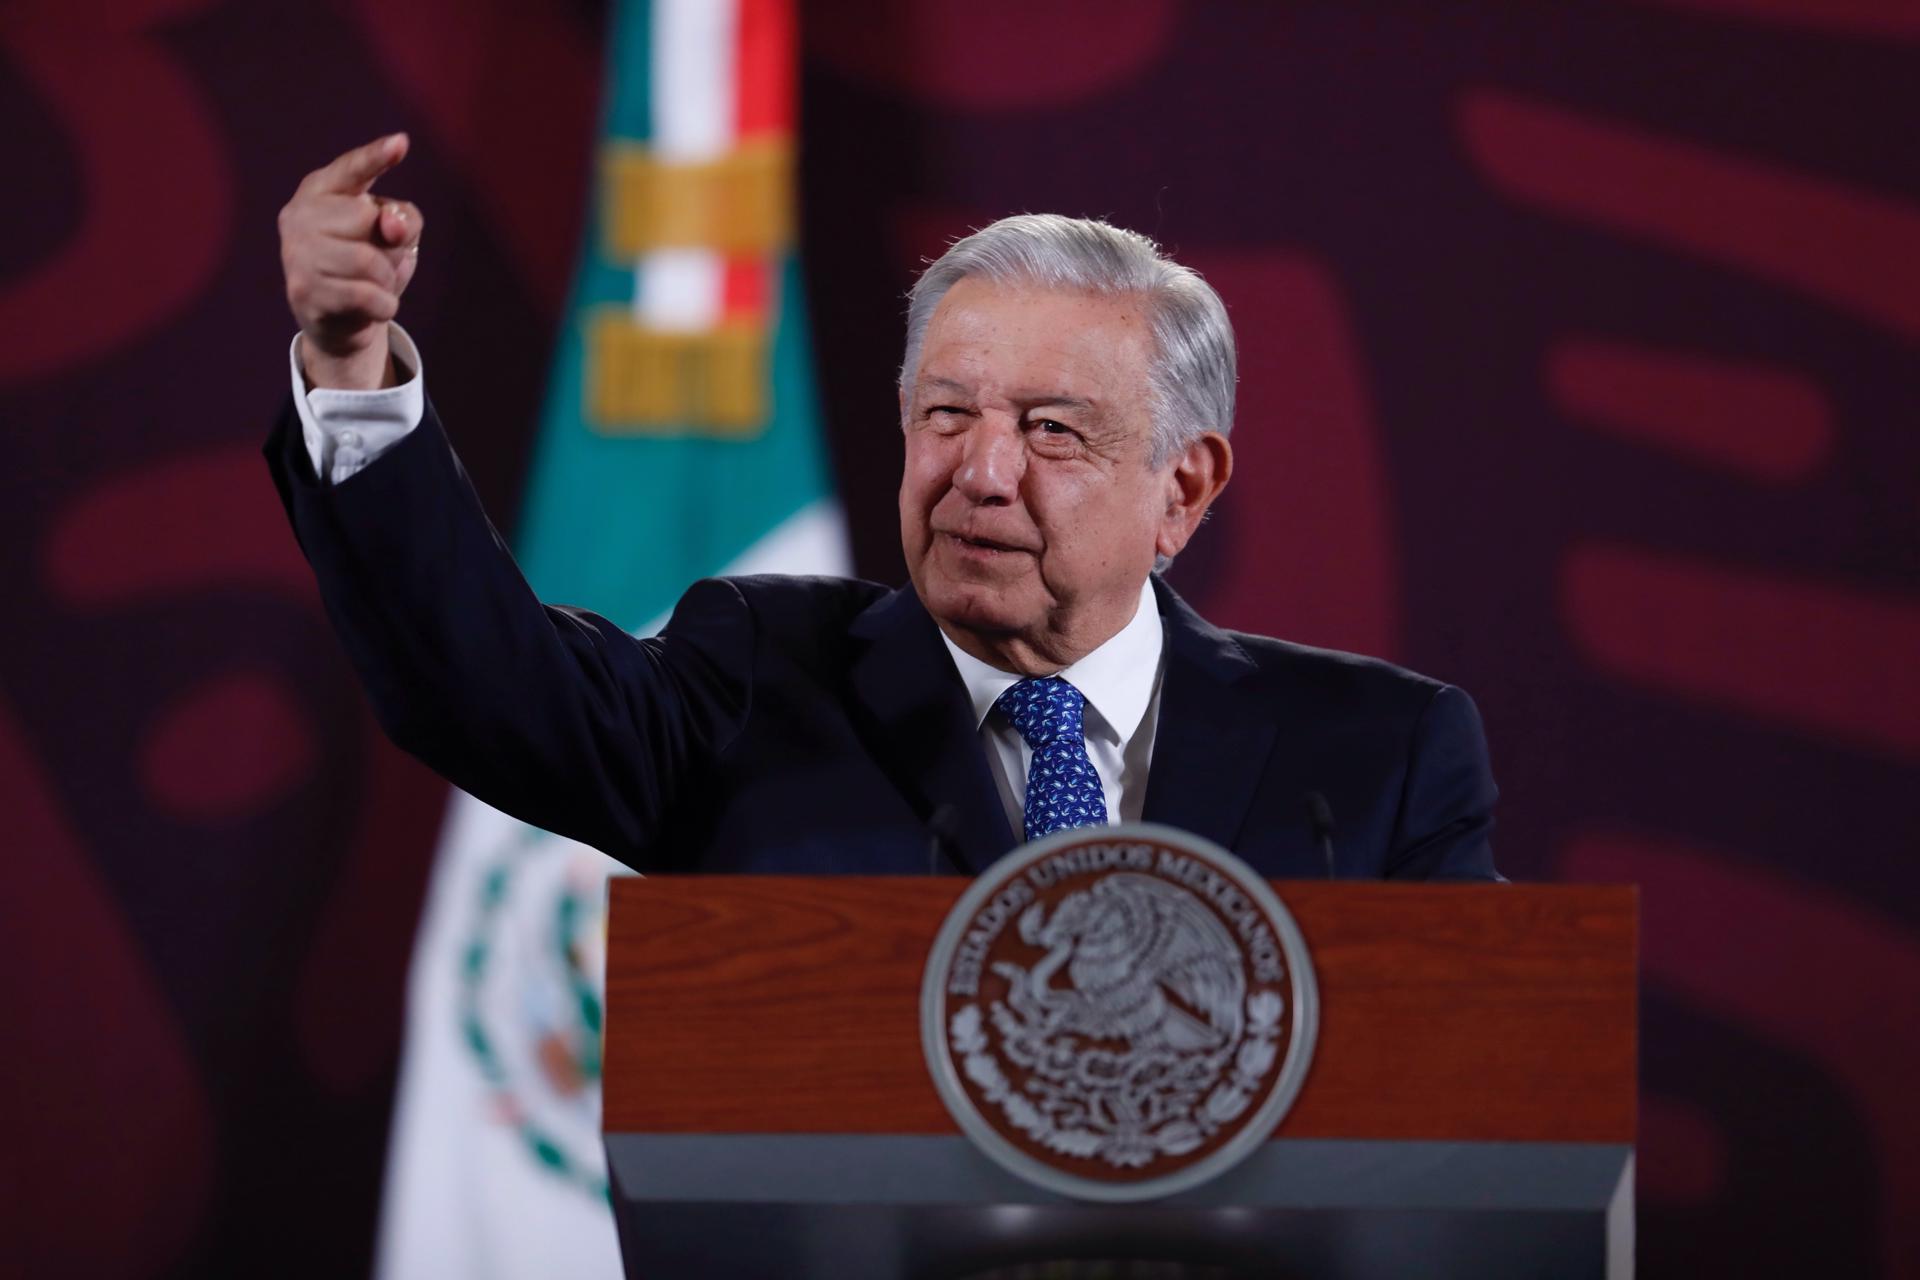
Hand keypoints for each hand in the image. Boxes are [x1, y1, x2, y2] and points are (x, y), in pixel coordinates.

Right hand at [279, 133, 424, 389]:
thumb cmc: (368, 264)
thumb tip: (390, 224)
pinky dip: (384, 305)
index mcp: (320, 189)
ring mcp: (296, 254)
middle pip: (367, 218)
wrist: (338, 321)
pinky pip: (367, 296)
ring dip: (387, 279)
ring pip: (368, 261)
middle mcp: (299, 215)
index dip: (376, 157)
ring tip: (374, 284)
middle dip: (388, 247)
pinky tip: (374, 306)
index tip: (401, 142)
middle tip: (376, 261)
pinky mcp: (304, 292)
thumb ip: (404, 217)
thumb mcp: (394, 234)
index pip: (352, 169)